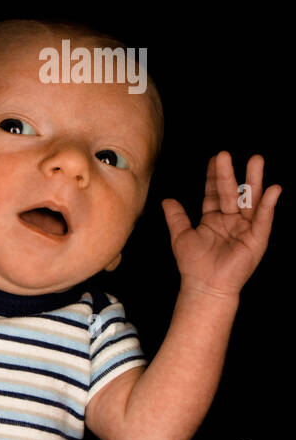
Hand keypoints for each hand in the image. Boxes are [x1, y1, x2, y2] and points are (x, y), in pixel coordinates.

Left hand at [162, 151, 280, 297]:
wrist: (205, 286)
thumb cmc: (193, 264)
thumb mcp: (181, 235)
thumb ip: (176, 216)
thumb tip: (166, 199)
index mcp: (214, 218)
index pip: (215, 192)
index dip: (214, 176)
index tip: (214, 158)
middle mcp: (231, 220)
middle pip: (232, 192)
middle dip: (231, 173)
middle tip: (227, 153)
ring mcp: (245, 228)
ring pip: (250, 200)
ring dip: (254, 181)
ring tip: (256, 160)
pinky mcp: (257, 239)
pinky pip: (264, 219)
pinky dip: (269, 205)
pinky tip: (272, 189)